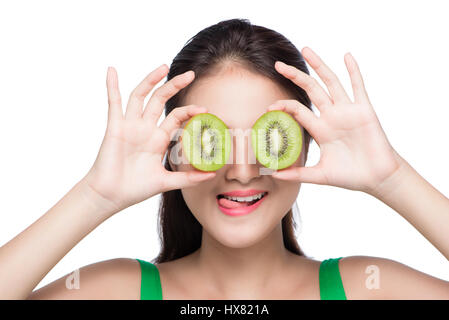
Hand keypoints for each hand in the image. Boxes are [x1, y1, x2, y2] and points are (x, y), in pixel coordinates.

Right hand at [82, 65, 214, 212]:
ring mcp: (130, 126)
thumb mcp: (166, 181)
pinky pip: (113, 103)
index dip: (189, 111)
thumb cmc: (135, 189)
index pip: (176, 117)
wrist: (112, 196)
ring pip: (140, 96)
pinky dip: (112, 86)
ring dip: (150, 80)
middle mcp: (145, 129)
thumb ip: (188, 178)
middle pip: (160, 100)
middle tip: (191, 74)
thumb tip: (211, 176)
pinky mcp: (115, 128)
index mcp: (157, 139)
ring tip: (163, 67)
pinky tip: (112, 70)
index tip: (205, 110)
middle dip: (175, 86)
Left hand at [269, 47, 403, 194]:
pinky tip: (346, 56)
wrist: (376, 179)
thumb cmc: (350, 176)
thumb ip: (298, 174)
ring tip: (306, 50)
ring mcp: (347, 112)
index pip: (298, 111)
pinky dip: (353, 71)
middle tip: (278, 64)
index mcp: (320, 129)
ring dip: (319, 66)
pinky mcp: (364, 111)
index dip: (284, 106)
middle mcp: (331, 116)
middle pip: (311, 90)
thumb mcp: (320, 175)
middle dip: (295, 76)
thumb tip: (273, 175)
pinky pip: (358, 87)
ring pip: (331, 83)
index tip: (269, 107)